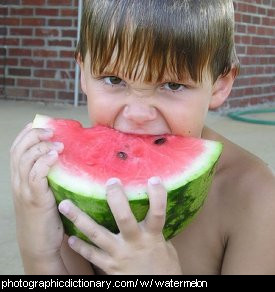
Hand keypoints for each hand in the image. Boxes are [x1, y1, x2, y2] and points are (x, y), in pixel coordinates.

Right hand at [10, 123, 64, 260]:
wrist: (39, 242)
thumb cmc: (46, 214)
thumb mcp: (44, 190)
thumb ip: (49, 174)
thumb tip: (65, 157)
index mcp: (19, 177)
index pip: (17, 149)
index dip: (26, 134)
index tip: (41, 124)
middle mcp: (18, 181)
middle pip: (19, 150)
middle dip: (33, 135)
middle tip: (51, 131)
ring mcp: (24, 190)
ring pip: (25, 160)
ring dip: (41, 147)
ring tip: (57, 144)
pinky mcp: (35, 199)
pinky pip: (35, 176)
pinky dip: (43, 162)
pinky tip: (54, 156)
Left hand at [58, 177, 181, 274]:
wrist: (155, 291)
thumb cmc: (163, 268)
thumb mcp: (165, 248)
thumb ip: (155, 230)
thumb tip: (149, 210)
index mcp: (152, 237)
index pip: (157, 214)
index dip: (157, 196)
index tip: (154, 179)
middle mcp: (134, 244)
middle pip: (124, 218)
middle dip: (116, 199)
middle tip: (110, 182)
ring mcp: (119, 255)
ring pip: (97, 235)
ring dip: (79, 219)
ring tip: (64, 205)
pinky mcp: (108, 267)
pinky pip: (91, 255)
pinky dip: (80, 246)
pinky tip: (70, 239)